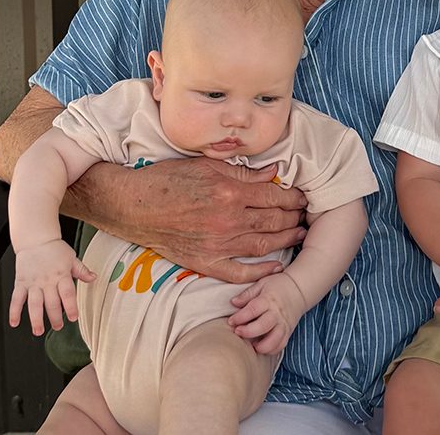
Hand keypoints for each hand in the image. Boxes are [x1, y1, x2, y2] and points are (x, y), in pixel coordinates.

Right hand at [9, 239, 96, 335]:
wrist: (35, 238)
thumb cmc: (54, 248)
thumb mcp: (72, 258)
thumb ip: (82, 270)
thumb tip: (93, 278)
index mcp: (61, 275)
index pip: (67, 294)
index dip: (71, 307)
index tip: (73, 318)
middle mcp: (47, 281)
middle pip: (51, 302)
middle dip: (55, 317)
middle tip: (58, 326)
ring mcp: (33, 283)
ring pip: (34, 304)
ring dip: (36, 319)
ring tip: (38, 331)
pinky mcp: (21, 283)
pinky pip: (16, 298)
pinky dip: (14, 311)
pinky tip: (14, 322)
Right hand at [70, 157, 307, 283]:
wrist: (134, 206)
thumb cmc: (168, 180)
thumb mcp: (206, 165)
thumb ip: (242, 171)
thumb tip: (273, 172)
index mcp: (230, 192)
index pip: (274, 196)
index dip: (293, 197)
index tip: (302, 196)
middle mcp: (228, 221)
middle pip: (274, 221)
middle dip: (294, 217)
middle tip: (305, 215)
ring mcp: (218, 245)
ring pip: (263, 246)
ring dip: (286, 241)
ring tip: (299, 235)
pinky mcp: (205, 263)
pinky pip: (239, 273)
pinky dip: (260, 273)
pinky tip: (275, 268)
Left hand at [227, 272, 305, 354]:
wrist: (299, 289)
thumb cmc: (277, 285)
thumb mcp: (261, 283)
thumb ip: (247, 294)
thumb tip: (233, 302)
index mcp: (268, 299)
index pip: (253, 309)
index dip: (240, 317)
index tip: (231, 321)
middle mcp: (277, 313)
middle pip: (263, 326)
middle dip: (248, 332)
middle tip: (238, 332)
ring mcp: (284, 324)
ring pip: (274, 340)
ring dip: (261, 345)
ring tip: (251, 344)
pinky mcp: (288, 331)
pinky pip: (281, 345)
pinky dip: (271, 350)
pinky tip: (261, 347)